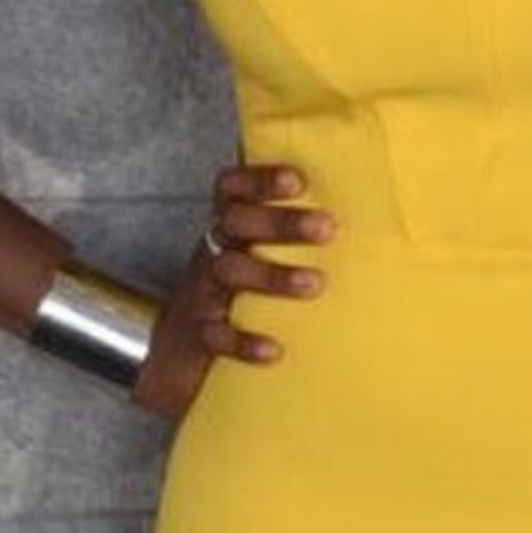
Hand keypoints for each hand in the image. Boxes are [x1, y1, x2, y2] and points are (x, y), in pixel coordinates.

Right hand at [132, 162, 333, 417]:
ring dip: (273, 276)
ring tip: (315, 283)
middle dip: (281, 222)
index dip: (259, 179)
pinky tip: (274, 349)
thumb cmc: (233, 294)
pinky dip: (244, 341)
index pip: (232, 188)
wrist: (169, 353)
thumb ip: (291, 234)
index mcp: (229, 227)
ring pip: (230, 271)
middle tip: (327, 227)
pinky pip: (216, 335)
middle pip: (237, 222)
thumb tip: (362, 211)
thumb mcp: (254, 256)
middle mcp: (214, 251)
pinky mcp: (198, 335)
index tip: (298, 181)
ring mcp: (202, 291)